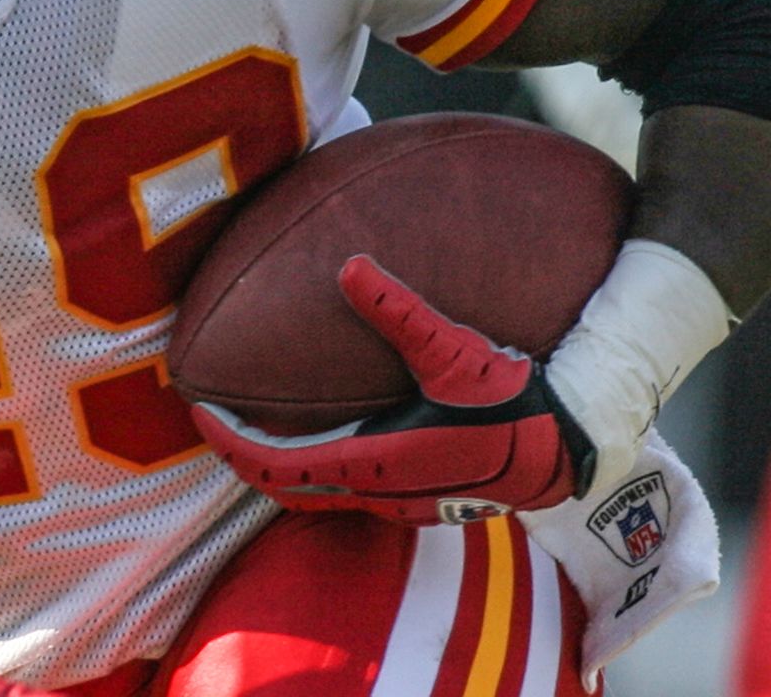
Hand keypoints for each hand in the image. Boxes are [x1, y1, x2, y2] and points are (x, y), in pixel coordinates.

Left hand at [189, 255, 593, 524]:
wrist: (571, 444)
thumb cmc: (516, 399)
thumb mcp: (454, 349)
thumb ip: (399, 309)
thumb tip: (351, 266)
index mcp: (374, 464)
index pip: (276, 467)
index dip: (230, 444)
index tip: (199, 413)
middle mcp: (380, 494)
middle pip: (288, 487)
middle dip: (245, 457)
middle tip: (217, 418)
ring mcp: (402, 502)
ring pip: (321, 494)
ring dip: (285, 464)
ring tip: (260, 423)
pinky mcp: (424, 498)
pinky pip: (353, 489)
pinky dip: (323, 466)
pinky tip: (331, 430)